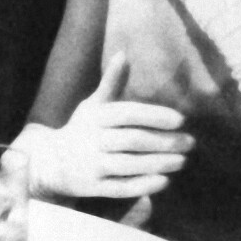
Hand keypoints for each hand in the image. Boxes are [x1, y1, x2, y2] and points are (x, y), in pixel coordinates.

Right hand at [32, 51, 193, 198]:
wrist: (50, 162)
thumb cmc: (82, 129)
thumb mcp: (93, 104)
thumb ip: (111, 82)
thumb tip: (123, 53)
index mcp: (96, 115)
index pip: (128, 113)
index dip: (155, 115)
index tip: (181, 119)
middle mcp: (93, 139)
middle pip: (133, 140)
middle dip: (165, 142)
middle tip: (190, 142)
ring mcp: (92, 164)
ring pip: (130, 165)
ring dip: (159, 163)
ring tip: (183, 160)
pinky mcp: (93, 187)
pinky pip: (121, 187)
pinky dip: (143, 185)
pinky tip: (164, 181)